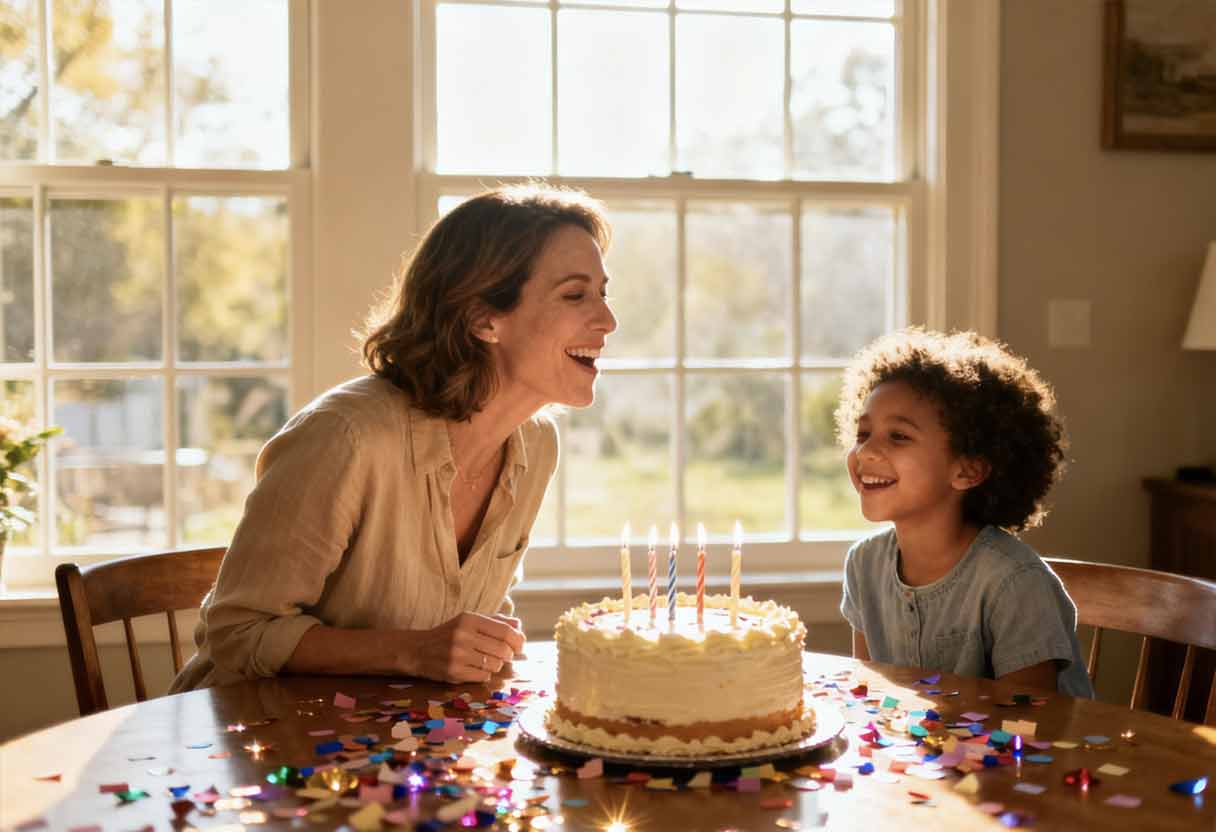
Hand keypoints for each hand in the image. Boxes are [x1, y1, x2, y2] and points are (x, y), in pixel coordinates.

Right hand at [407, 612, 525, 682]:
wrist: (417, 650)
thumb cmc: (448, 634)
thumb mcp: (468, 621)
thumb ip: (494, 621)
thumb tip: (518, 626)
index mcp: (469, 619)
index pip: (505, 631)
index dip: (518, 640)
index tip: (520, 646)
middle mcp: (464, 636)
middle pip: (503, 650)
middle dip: (508, 655)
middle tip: (504, 656)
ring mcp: (458, 655)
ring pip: (495, 665)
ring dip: (496, 665)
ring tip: (486, 661)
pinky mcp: (454, 672)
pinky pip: (483, 676)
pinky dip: (484, 674)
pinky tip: (475, 669)